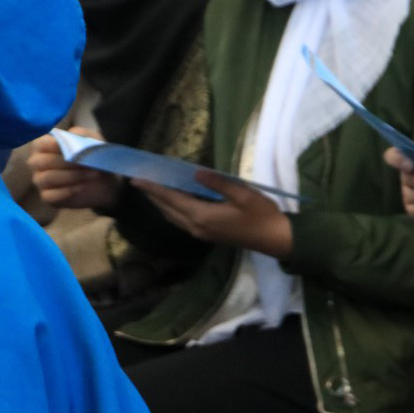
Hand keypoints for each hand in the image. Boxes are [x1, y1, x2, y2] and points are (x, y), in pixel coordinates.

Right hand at [27, 130, 122, 210]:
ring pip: (46, 178)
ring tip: (92, 174)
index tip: (77, 149)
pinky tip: (81, 187)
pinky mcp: (48, 197)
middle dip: (67, 162)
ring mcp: (40, 180)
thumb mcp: (92, 141)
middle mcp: (37, 162)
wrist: (105, 180)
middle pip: (42, 161)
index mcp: (44, 146)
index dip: (58, 146)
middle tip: (88, 163)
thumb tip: (73, 133)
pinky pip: (50, 196)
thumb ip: (82, 134)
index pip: (41, 144)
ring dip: (71, 176)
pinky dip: (66, 192)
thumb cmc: (93, 157)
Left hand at [139, 170, 292, 256]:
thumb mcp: (244, 195)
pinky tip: (173, 202)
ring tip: (152, 189)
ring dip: (161, 203)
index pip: (171, 199)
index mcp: (203, 216)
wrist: (276, 240)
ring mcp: (202, 232)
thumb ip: (218, 183)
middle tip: (140, 180)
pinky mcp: (208, 234)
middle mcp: (196, 226)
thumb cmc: (262, 215)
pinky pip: (181, 220)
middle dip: (153, 195)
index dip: (154, 188)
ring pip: (172, 217)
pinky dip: (172, 209)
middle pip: (167, 209)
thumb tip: (195, 173)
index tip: (136, 178)